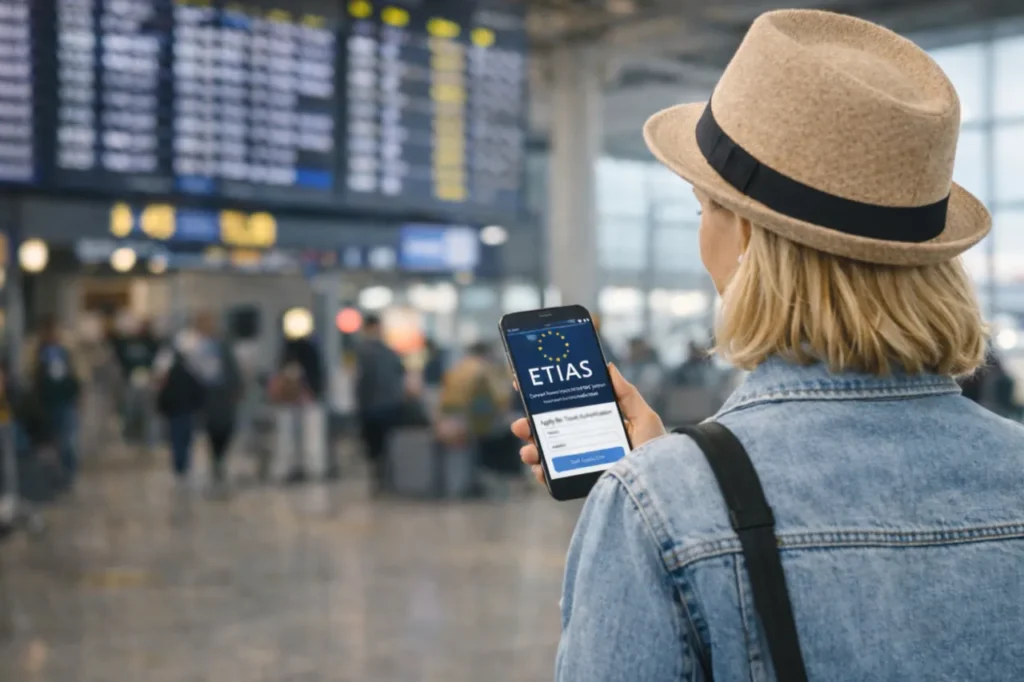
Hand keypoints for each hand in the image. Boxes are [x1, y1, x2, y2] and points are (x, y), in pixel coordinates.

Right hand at [511, 363, 666, 484]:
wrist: (660, 487)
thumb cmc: (658, 452)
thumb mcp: (644, 418)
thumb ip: (626, 394)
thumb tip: (608, 367)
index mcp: (597, 424)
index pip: (567, 409)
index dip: (545, 399)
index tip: (527, 386)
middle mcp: (586, 443)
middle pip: (551, 431)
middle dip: (529, 425)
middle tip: (521, 423)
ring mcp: (581, 464)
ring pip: (547, 454)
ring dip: (531, 449)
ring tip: (529, 450)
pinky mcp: (580, 483)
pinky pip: (554, 478)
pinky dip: (542, 473)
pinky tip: (540, 469)